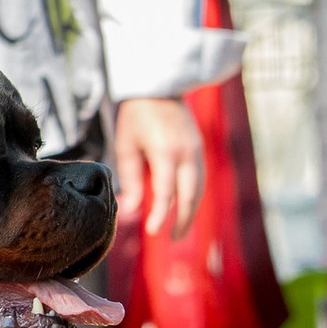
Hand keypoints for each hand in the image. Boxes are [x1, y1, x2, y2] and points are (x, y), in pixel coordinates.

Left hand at [112, 95, 202, 242]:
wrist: (159, 88)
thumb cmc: (136, 118)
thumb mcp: (126, 146)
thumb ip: (129, 179)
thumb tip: (129, 211)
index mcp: (165, 152)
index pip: (165, 193)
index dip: (160, 215)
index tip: (153, 233)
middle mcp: (186, 153)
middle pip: (190, 196)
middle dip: (183, 221)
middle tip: (172, 239)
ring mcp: (197, 151)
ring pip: (199, 189)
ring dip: (191, 212)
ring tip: (179, 230)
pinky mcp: (200, 149)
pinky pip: (200, 179)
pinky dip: (194, 197)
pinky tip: (184, 208)